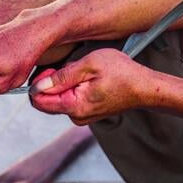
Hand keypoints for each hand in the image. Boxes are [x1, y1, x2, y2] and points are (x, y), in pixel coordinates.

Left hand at [30, 49, 150, 124]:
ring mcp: (81, 117)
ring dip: (63, 84)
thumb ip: (61, 76)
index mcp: (74, 106)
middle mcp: (76, 116)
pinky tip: (86, 79)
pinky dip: (72, 88)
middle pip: (47, 101)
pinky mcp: (87, 113)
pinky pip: (69, 100)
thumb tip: (37, 86)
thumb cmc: (122, 73)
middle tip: (69, 68)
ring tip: (82, 72)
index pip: (39, 101)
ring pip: (58, 99)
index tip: (52, 69)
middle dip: (51, 83)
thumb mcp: (89, 65)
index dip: (38, 83)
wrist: (144, 87)